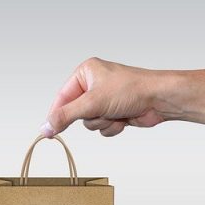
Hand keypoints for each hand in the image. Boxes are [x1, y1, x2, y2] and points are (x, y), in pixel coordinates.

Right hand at [41, 57, 176, 137]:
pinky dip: (112, 126)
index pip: (62, 97)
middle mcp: (94, 85)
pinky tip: (124, 117)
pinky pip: (103, 127)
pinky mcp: (115, 112)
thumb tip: (46, 127)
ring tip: (116, 112)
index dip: (56, 115)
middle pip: (76, 113)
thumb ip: (66, 116)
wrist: (159, 99)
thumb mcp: (92, 103)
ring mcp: (105, 100)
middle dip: (91, 116)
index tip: (48, 131)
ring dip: (103, 122)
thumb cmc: (131, 90)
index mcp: (86, 73)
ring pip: (90, 122)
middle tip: (100, 111)